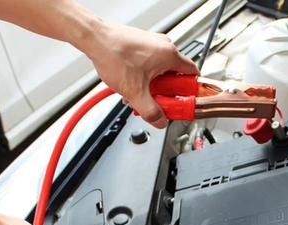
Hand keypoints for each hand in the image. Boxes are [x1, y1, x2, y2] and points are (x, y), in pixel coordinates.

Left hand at [83, 22, 198, 128]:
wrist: (94, 39)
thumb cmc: (113, 55)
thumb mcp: (135, 92)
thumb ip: (150, 111)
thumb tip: (160, 121)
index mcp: (169, 55)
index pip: (192, 75)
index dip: (190, 91)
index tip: (184, 102)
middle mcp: (163, 47)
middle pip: (175, 77)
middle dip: (165, 93)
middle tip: (157, 102)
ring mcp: (153, 44)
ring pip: (161, 72)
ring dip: (153, 87)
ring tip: (140, 95)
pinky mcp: (142, 46)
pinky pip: (150, 66)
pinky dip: (145, 78)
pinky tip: (133, 86)